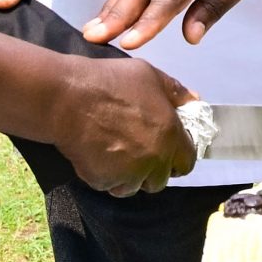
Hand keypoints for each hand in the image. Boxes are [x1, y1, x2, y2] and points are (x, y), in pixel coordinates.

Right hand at [50, 58, 200, 197]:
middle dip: (151, 170)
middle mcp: (154, 158)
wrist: (66, 98)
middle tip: (135, 150)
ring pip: (134, 186)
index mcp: (170, 134)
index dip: (178, 158)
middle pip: (160, 179)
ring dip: (128, 176)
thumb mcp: (148, 76)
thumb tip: (195, 101)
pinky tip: (97, 154)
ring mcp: (129, 173)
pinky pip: (110, 185)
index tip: (167, 152)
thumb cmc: (108, 82)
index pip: (187, 162)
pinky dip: (105, 176)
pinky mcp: (104, 181)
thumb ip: (175, 92)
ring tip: (113, 152)